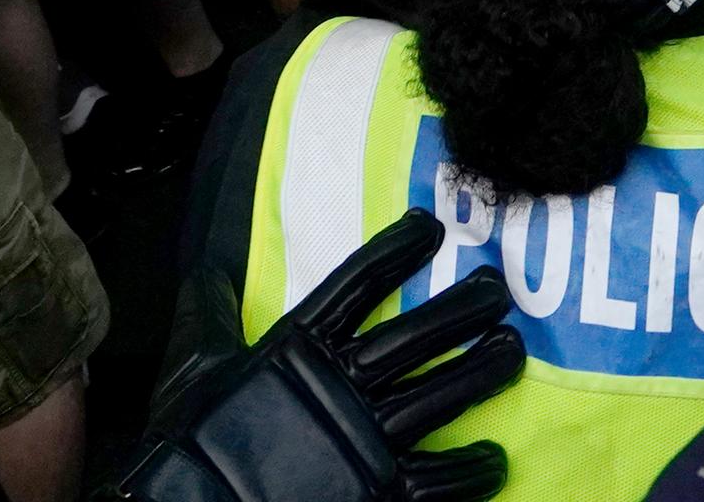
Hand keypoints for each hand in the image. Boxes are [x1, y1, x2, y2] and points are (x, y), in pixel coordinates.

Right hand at [103, 210, 518, 501]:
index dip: (397, 250)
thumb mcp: (192, 365)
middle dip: (463, 309)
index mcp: (298, 346)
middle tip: (497, 291)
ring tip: (513, 352)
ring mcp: (366, 438)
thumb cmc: (189, 442)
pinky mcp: (380, 491)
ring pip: (443, 395)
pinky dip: (472, 470)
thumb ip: (209, 314)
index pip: (359, 282)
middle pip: (418, 335)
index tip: (431, 227)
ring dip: (484, 372)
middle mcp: (342, 384)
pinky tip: (495, 459)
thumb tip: (207, 271)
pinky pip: (441, 478)